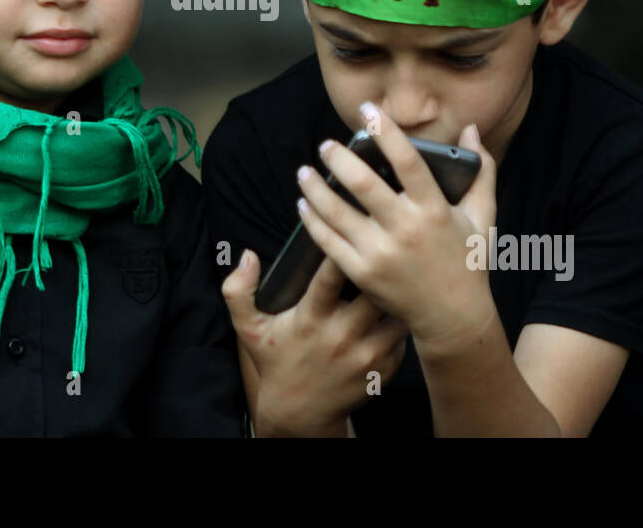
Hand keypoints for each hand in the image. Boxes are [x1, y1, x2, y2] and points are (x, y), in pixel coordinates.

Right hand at [222, 247, 408, 436]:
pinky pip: (404, 337)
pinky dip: (401, 320)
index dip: (341, 250)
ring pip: (396, 313)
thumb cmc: (276, 361)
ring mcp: (365, 355)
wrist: (300, 413)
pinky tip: (394, 309)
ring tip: (394, 277)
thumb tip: (246, 255)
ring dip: (396, 295)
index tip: (348, 229)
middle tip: (381, 250)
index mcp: (310, 319)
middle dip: (379, 269)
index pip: (330, 277)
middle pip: (373, 291)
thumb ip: (239, 291)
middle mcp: (341, 336)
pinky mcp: (383, 369)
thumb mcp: (249, 329)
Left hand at [296, 103, 499, 358]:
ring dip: (315, 187)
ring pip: (337, 212)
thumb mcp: (482, 216)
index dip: (386, 132)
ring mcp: (380, 254)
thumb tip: (472, 130)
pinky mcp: (362, 274)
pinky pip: (328, 242)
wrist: (452, 318)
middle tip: (326, 145)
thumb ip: (481, 171)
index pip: (407, 161)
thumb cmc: (467, 261)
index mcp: (434, 211)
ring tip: (304, 170)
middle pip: (363, 184)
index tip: (369, 110)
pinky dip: (312, 220)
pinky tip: (304, 204)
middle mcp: (405, 230)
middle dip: (338, 158)